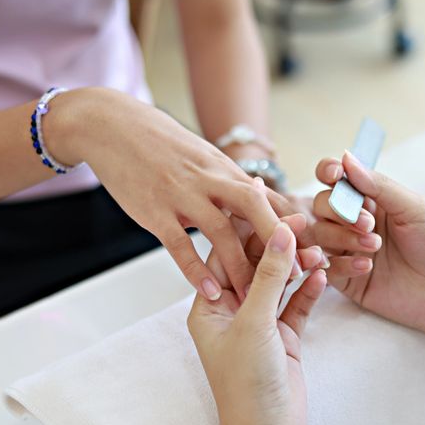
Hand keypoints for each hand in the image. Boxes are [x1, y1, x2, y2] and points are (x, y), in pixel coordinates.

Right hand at [45, 87, 287, 301]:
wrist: (111, 125)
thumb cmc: (160, 143)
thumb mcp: (202, 154)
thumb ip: (228, 180)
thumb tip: (260, 199)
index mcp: (225, 168)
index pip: (268, 198)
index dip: (292, 225)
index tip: (313, 250)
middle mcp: (209, 179)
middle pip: (255, 210)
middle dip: (278, 243)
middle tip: (296, 276)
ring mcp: (182, 194)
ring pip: (220, 232)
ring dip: (239, 267)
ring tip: (252, 299)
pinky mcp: (154, 210)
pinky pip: (179, 244)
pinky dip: (195, 270)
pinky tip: (209, 292)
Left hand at [187, 220, 326, 424]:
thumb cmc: (246, 384)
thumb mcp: (254, 323)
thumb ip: (270, 276)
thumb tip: (281, 232)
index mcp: (209, 306)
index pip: (224, 254)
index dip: (243, 226)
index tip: (260, 197)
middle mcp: (231, 311)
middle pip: (254, 265)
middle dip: (276, 243)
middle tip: (301, 218)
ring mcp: (259, 324)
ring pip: (279, 283)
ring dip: (297, 266)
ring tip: (318, 249)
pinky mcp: (283, 337)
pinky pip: (296, 304)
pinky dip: (309, 290)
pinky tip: (323, 275)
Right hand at [311, 151, 424, 338]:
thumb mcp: (414, 208)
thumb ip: (379, 185)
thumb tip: (346, 157)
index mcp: (372, 200)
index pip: (337, 179)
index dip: (329, 172)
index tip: (335, 175)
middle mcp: (355, 223)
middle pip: (322, 206)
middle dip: (340, 211)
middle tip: (369, 224)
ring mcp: (349, 251)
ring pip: (320, 235)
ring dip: (342, 236)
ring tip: (375, 247)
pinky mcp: (347, 280)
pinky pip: (326, 267)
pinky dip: (341, 264)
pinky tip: (366, 267)